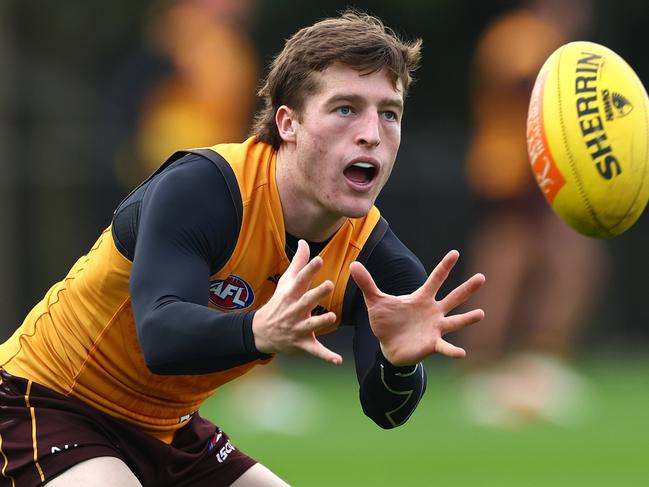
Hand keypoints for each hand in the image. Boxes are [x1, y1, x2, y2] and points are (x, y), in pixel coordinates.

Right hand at [252, 239, 342, 364]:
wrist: (261, 332)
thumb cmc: (279, 302)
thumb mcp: (286, 282)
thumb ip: (298, 262)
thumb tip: (304, 241)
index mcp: (291, 295)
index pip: (300, 280)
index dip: (309, 270)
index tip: (319, 260)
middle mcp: (293, 310)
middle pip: (305, 301)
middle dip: (316, 294)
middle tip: (329, 285)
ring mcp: (297, 327)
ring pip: (310, 325)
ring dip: (320, 322)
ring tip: (331, 318)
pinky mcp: (302, 343)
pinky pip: (315, 350)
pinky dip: (326, 356)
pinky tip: (338, 360)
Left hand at [349, 250, 484, 365]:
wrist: (387, 347)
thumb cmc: (386, 322)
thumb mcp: (375, 301)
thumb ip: (367, 283)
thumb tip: (353, 264)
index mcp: (421, 298)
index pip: (435, 279)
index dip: (444, 267)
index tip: (455, 253)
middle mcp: (433, 311)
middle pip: (453, 298)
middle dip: (467, 288)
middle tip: (482, 277)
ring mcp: (435, 328)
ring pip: (455, 321)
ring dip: (467, 318)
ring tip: (481, 314)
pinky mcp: (431, 344)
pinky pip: (444, 347)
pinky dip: (452, 350)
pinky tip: (461, 353)